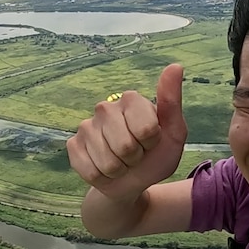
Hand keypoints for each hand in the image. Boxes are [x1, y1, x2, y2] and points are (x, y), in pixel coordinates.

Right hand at [67, 64, 188, 202]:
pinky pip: (90, 171)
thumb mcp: (173, 133)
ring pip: (107, 162)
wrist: (132, 182)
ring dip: (119, 170)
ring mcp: (86, 126)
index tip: (152, 142)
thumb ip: (172, 101)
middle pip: (125, 147)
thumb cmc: (155, 155)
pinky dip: (102, 177)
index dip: (152, 143)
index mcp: (131, 100)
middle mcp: (105, 107)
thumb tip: (175, 66)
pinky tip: (104, 169)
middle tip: (136, 155)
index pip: (146, 129)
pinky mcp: (73, 145)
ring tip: (122, 162)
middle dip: (134, 158)